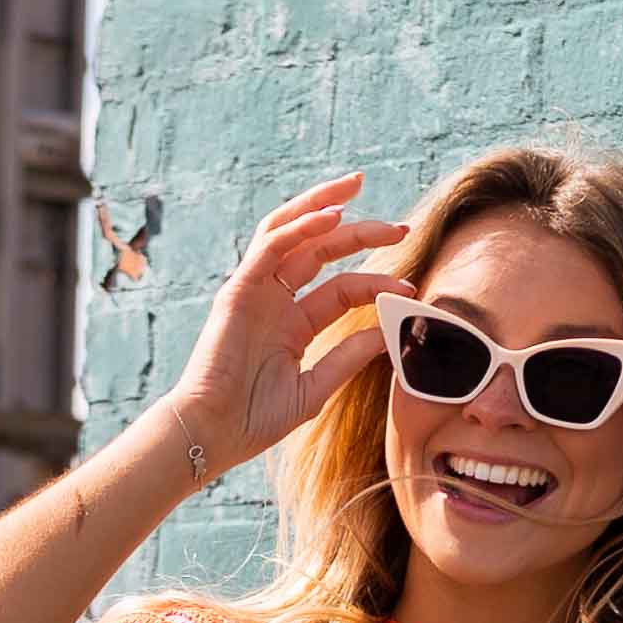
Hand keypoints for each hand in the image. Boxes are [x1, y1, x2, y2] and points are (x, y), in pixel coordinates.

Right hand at [170, 171, 400, 479]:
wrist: (212, 434)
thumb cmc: (254, 420)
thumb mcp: (313, 388)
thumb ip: (347, 357)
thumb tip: (386, 333)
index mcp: (292, 323)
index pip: (341, 288)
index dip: (376, 283)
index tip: (410, 288)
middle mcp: (274, 300)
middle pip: (319, 249)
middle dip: (359, 231)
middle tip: (399, 225)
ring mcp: (255, 291)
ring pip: (290, 232)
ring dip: (321, 205)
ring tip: (355, 187)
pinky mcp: (238, 290)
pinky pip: (271, 247)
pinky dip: (300, 227)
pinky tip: (330, 217)